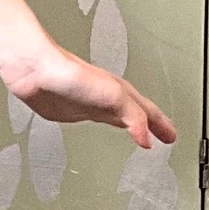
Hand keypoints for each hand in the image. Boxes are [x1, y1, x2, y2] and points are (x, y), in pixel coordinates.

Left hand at [0, 38, 176, 147]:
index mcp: (122, 93)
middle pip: (138, 113)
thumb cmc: (70, 74)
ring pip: (119, 115)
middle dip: (153, 125)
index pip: (149, 112)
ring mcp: (90, 103)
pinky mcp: (71, 109)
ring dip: (132, 125)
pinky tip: (102, 124)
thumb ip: (133, 117)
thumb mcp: (113, 96)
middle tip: (166, 136)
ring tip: (141, 134)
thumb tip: (146, 139)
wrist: (36, 71)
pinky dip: (108, 124)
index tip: (172, 137)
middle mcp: (108, 97)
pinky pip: (97, 119)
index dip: (162, 125)